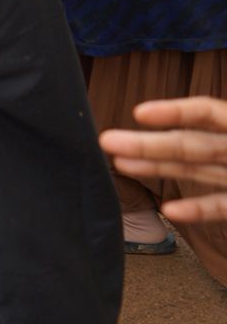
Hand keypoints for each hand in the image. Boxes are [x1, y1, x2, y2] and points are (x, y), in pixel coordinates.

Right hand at [102, 97, 226, 222]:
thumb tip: (206, 124)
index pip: (207, 113)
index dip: (174, 112)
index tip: (138, 114)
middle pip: (190, 143)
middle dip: (147, 143)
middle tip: (107, 141)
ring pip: (196, 171)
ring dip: (157, 169)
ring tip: (121, 164)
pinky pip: (218, 206)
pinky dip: (195, 209)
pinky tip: (169, 211)